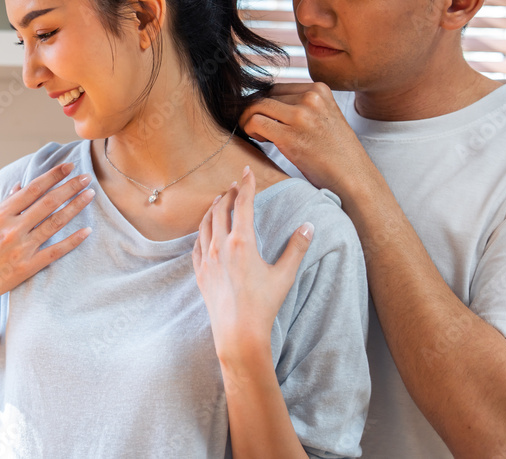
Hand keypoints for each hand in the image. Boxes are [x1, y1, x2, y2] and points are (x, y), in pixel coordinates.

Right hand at [0, 162, 94, 317]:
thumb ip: (5, 205)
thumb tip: (20, 185)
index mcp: (0, 215)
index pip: (32, 189)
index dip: (52, 176)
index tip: (68, 166)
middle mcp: (12, 228)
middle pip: (47, 202)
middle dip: (69, 187)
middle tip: (86, 177)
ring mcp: (21, 248)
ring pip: (55, 222)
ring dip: (75, 207)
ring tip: (90, 195)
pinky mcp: (28, 267)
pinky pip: (56, 251)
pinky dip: (73, 240)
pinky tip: (87, 231)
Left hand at [192, 166, 312, 360]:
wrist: (238, 334)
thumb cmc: (263, 306)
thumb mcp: (285, 275)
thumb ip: (297, 248)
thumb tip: (309, 226)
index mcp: (242, 242)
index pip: (242, 204)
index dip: (246, 185)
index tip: (247, 171)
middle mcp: (220, 246)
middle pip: (220, 210)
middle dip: (228, 194)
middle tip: (236, 185)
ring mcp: (207, 260)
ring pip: (205, 225)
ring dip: (212, 209)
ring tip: (218, 201)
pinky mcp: (200, 273)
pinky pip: (196, 245)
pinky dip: (201, 231)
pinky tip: (205, 231)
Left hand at [239, 82, 371, 197]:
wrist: (353, 177)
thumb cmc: (336, 153)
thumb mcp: (324, 117)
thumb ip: (303, 106)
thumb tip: (266, 101)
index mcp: (320, 90)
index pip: (277, 88)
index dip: (265, 103)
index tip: (265, 118)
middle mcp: (311, 98)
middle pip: (265, 95)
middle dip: (256, 111)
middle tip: (258, 129)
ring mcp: (301, 116)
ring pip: (256, 106)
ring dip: (249, 119)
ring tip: (258, 134)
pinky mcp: (290, 135)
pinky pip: (255, 122)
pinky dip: (249, 128)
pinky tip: (259, 139)